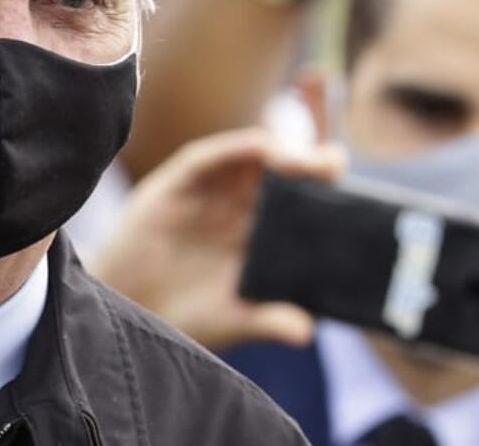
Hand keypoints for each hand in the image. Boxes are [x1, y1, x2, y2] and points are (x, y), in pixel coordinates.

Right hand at [95, 128, 343, 349]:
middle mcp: (237, 209)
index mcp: (257, 237)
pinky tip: (261, 148)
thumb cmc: (180, 317)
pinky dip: (235, 149)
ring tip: (304, 158)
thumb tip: (306, 330)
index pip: (298, 205)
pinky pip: (211, 158)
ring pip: (251, 160)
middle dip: (309, 165)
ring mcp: (208, 193)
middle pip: (281, 175)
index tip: (354, 194)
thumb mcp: (230, 320)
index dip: (324, 193)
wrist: (124, 311)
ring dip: (279, 152)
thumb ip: (266, 320)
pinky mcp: (176, 185)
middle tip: (333, 163)